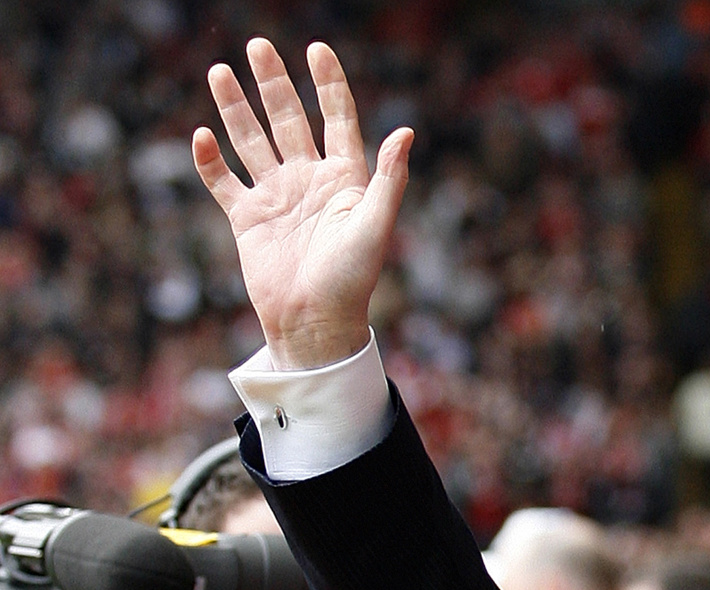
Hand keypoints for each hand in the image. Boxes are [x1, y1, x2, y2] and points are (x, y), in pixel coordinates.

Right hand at [192, 38, 413, 368]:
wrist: (315, 322)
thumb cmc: (353, 279)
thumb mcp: (375, 224)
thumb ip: (388, 178)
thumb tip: (406, 132)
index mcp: (344, 178)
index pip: (337, 118)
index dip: (328, 84)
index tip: (317, 49)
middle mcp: (309, 180)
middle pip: (289, 119)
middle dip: (273, 83)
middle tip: (257, 45)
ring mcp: (276, 197)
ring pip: (252, 141)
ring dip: (236, 108)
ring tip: (219, 71)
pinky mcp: (247, 219)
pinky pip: (223, 181)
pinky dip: (209, 160)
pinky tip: (201, 134)